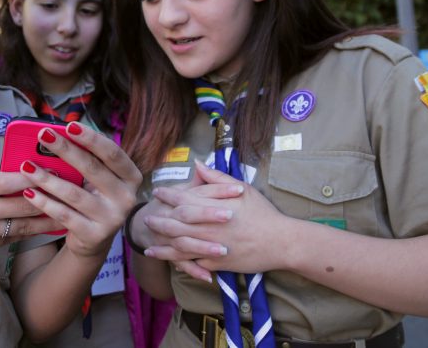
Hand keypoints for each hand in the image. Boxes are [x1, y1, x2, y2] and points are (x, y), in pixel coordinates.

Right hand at [0, 170, 63, 259]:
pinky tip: (47, 228)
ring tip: (71, 214)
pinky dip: (30, 232)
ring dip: (48, 220)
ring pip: (23, 226)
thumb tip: (24, 175)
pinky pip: (12, 239)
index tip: (56, 169)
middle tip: (74, 193)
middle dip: (51, 199)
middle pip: (23, 205)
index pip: (9, 180)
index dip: (35, 176)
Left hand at [17, 121, 142, 258]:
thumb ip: (88, 159)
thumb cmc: (94, 199)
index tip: (69, 125)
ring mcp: (112, 218)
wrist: (94, 240)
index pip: (112, 153)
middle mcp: (126, 197)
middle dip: (65, 149)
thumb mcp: (98, 179)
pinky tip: (29, 192)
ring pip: (74, 193)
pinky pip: (63, 215)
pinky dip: (44, 202)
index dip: (91, 138)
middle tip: (43, 135)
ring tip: (27, 166)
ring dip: (47, 178)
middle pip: (92, 168)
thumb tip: (57, 135)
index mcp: (131, 177)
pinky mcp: (94, 235)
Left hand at [144, 162, 289, 275]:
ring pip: (179, 247)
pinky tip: (171, 263)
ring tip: (149, 247)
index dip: (167, 195)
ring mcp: (210, 246)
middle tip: (146, 219)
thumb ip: (216, 178)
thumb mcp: (242, 189)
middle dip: (158, 221)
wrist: (280, 242)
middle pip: (174, 224)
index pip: (182, 199)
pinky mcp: (216, 263)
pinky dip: (180, 264)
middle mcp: (206, 227)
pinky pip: (193, 264)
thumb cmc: (263, 213)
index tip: (156, 192)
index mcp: (211, 207)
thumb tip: (197, 163)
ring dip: (162, 247)